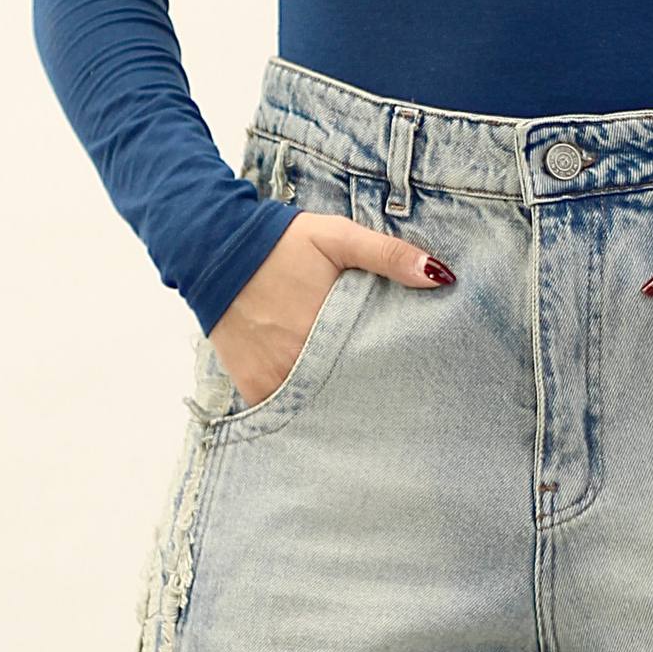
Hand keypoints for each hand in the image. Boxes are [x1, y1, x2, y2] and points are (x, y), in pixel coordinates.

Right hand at [209, 215, 455, 408]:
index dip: (393, 377)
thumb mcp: (337, 237)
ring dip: (337, 408)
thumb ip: (387, 255)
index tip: (407, 382)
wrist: (211, 249)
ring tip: (359, 407)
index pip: (376, 370)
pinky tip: (322, 411)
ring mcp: (275, 382)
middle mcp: (301, 365)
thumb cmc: (281, 243)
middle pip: (349, 396)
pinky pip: (286, 414)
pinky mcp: (253, 390)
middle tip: (389, 401)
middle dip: (368, 397)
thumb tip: (440, 275)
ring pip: (320, 410)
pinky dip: (303, 412)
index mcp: (328, 331)